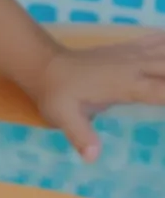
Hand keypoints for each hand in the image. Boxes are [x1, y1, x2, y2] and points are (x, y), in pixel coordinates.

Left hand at [28, 33, 164, 160]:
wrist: (44, 65)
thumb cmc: (56, 96)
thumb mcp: (62, 117)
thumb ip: (80, 135)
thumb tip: (92, 157)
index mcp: (127, 84)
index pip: (164, 92)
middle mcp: (137, 65)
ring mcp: (135, 54)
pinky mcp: (130, 49)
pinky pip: (159, 40)